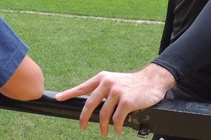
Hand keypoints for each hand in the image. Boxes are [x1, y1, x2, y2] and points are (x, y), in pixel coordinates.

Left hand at [55, 63, 175, 136]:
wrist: (152, 80)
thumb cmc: (132, 84)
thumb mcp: (115, 81)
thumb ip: (103, 90)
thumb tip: (91, 106)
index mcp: (102, 78)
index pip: (82, 87)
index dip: (69, 93)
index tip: (58, 98)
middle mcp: (107, 83)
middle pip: (89, 104)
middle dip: (83, 118)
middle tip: (81, 127)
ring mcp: (117, 92)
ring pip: (103, 115)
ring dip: (102, 127)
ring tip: (104, 132)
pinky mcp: (127, 101)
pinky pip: (116, 119)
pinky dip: (116, 127)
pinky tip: (117, 129)